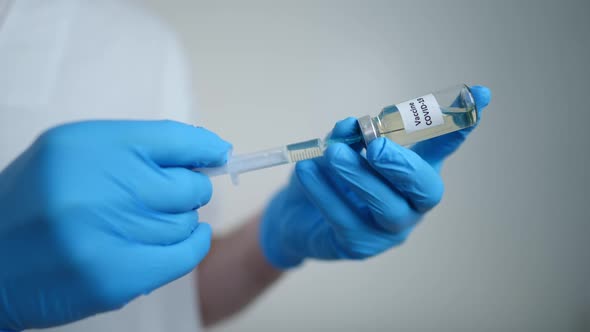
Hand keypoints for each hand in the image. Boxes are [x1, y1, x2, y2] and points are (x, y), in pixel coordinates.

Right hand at [0, 120, 230, 329]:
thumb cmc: (36, 204)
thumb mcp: (72, 154)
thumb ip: (134, 149)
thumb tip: (207, 152)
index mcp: (85, 146)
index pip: (172, 138)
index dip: (203, 147)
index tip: (217, 154)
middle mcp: (96, 187)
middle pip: (188, 185)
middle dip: (189, 189)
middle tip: (170, 195)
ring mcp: (105, 235)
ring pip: (186, 222)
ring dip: (180, 222)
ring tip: (148, 223)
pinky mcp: (115, 277)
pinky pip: (184, 256)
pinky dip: (194, 246)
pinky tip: (188, 239)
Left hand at [260, 86, 490, 268]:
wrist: (296, 215)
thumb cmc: (328, 177)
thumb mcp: (337, 150)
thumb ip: (348, 137)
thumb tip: (352, 125)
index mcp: (411, 174)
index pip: (441, 148)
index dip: (459, 125)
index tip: (479, 95)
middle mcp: (410, 203)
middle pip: (425, 189)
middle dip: (403, 163)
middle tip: (375, 143)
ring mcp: (388, 230)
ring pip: (387, 208)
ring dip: (361, 176)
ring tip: (334, 152)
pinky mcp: (359, 246)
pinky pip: (345, 218)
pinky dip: (325, 192)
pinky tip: (307, 170)